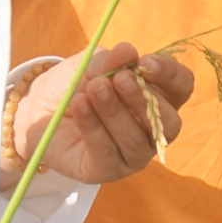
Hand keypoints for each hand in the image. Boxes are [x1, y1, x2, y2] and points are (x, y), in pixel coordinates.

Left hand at [5, 43, 191, 185]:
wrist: (39, 108)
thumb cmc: (75, 84)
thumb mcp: (90, 65)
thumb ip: (110, 61)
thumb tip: (128, 52)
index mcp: (158, 97)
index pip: (182, 87)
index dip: (170, 75)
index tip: (145, 62)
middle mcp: (153, 129)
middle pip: (169, 122)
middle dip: (143, 99)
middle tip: (118, 79)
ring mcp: (133, 154)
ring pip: (136, 140)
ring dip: (114, 111)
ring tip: (93, 89)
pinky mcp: (107, 170)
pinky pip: (107, 152)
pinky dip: (93, 126)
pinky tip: (80, 106)